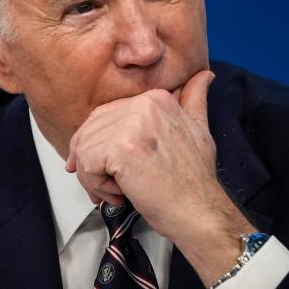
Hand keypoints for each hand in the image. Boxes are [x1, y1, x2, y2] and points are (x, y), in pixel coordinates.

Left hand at [65, 70, 254, 285]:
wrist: (200, 212)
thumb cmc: (194, 181)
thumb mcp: (198, 130)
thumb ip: (194, 100)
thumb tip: (204, 75)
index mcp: (155, 98)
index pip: (104, 116)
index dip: (98, 144)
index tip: (105, 167)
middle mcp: (142, 105)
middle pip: (89, 131)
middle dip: (91, 162)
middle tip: (106, 186)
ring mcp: (130, 125)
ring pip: (84, 149)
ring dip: (93, 178)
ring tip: (117, 192)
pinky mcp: (119, 149)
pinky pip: (85, 165)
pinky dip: (95, 186)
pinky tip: (119, 195)